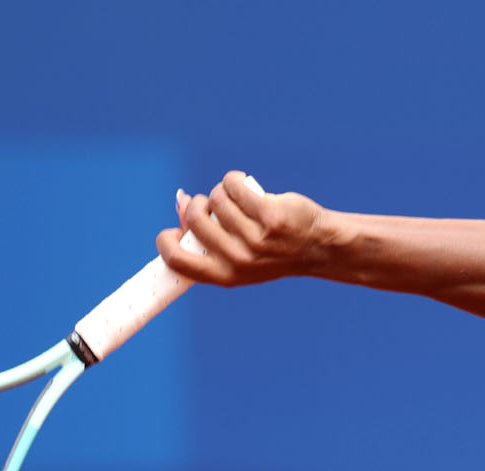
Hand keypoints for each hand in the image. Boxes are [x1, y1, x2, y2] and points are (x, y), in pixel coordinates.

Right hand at [157, 171, 339, 286]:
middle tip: (214, 206)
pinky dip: (235, 180)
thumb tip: (180, 200)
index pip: (177, 260)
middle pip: (195, 218)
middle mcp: (238, 261)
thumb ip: (207, 234)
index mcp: (224, 276)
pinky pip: (234, 185)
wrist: (318, 247)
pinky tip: (244, 185)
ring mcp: (255, 240)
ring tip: (238, 200)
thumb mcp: (236, 253)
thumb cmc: (272, 250)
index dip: (167, 240)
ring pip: (217, 198)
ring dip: (222, 192)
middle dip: (198, 204)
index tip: (175, 230)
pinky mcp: (270, 217)